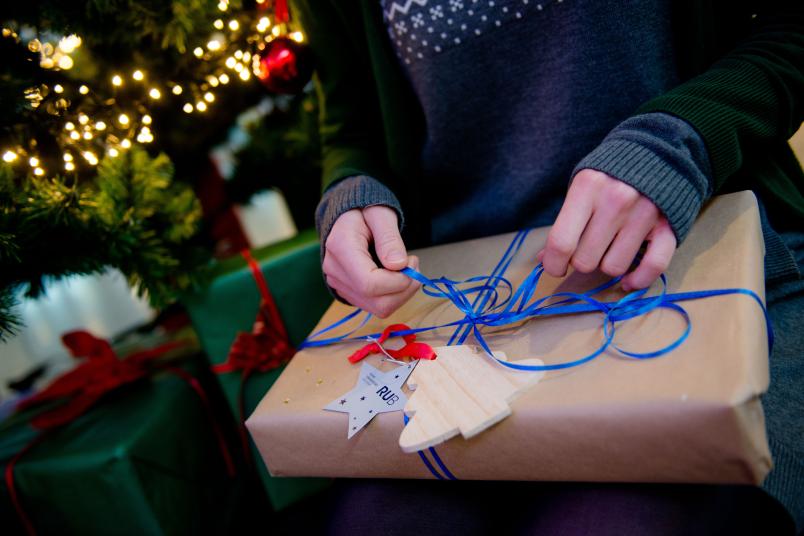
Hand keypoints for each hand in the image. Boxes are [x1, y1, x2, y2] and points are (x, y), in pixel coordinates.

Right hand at [323, 206, 419, 317]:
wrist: (347, 218)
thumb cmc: (364, 212)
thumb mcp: (381, 215)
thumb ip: (389, 239)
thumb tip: (399, 265)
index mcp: (341, 248)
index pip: (369, 283)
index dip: (398, 281)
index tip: (411, 262)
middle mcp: (335, 271)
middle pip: (377, 302)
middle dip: (405, 289)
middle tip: (413, 265)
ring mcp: (340, 285)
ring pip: (379, 308)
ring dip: (402, 293)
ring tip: (405, 269)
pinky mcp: (348, 292)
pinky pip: (376, 306)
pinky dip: (393, 295)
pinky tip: (394, 276)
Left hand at [540, 169, 676, 290]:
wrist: (658, 151)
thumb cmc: (609, 174)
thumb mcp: (581, 188)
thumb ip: (564, 222)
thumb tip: (545, 260)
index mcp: (588, 188)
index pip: (561, 242)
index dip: (553, 264)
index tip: (555, 266)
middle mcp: (616, 201)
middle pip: (585, 260)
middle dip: (581, 261)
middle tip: (586, 249)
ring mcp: (644, 214)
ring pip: (613, 268)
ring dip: (607, 266)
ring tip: (609, 249)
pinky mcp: (668, 226)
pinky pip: (653, 267)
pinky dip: (638, 280)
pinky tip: (628, 280)